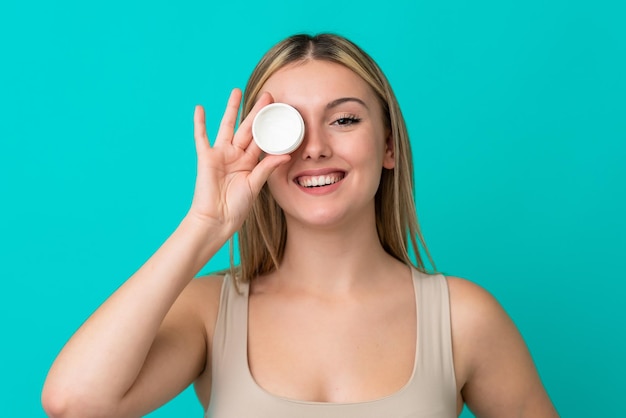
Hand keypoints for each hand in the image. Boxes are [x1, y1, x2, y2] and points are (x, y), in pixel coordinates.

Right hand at [188, 89, 289, 232]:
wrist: (217, 219)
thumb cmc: (236, 207)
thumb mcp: (255, 185)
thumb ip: (267, 168)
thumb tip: (285, 155)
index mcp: (250, 162)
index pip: (262, 139)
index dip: (270, 126)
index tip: (280, 112)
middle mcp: (236, 155)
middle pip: (248, 128)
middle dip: (257, 112)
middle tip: (268, 95)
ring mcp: (221, 155)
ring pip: (227, 127)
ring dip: (231, 109)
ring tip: (236, 91)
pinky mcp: (206, 158)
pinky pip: (201, 137)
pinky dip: (200, 123)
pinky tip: (200, 108)